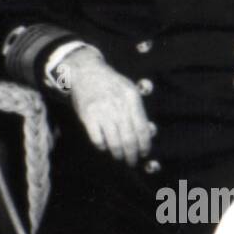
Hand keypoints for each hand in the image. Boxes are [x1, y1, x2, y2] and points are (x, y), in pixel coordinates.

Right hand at [62, 46, 153, 166]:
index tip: (144, 153)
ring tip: (119, 156)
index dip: (144, 145)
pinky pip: (97, 139)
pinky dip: (102, 146)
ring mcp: (102, 111)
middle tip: (132, 161)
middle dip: (132, 154)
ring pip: (114, 141)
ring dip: (118, 153)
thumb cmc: (111, 84)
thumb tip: (147, 134)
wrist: (86, 72)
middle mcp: (118, 105)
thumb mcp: (129, 90)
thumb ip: (137, 110)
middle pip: (129, 138)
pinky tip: (104, 146)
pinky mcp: (88, 116)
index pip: (142, 128)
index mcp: (132, 98)